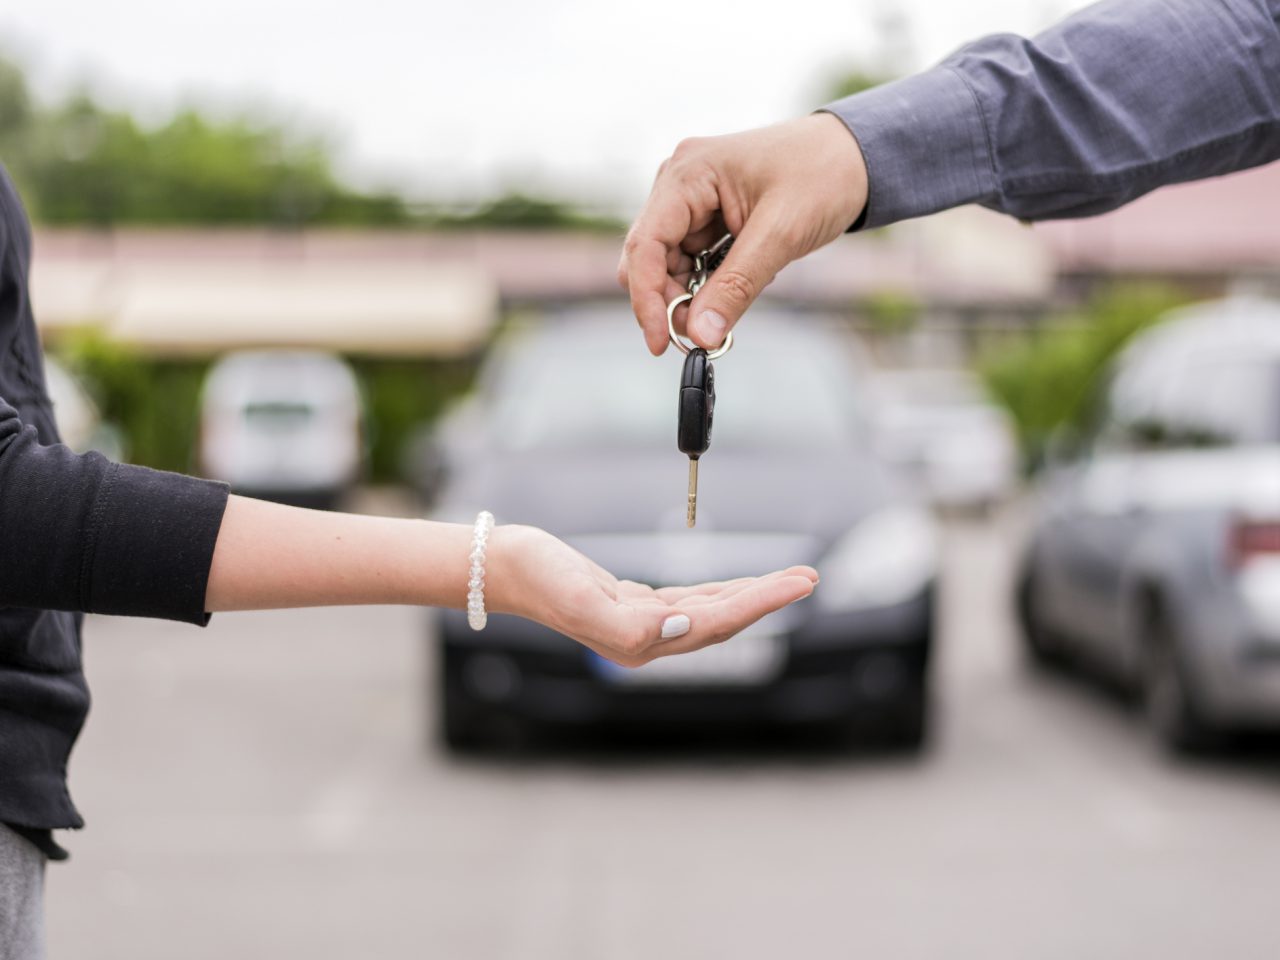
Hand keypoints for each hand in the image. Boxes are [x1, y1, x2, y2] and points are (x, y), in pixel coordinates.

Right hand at [487, 525, 817, 666]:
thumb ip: (631, 624)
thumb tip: (682, 627)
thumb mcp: (580, 598)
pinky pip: (691, 602)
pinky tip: (737, 586)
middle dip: (769, 598)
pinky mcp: (635, 606)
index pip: (718, 622)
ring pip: (712, 611)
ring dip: (751, 594)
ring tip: (789, 577)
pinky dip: (720, 591)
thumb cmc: (539, 578)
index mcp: (642, 642)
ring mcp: (643, 625)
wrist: (505, 568)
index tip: (799, 582)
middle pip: (724, 619)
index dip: (762, 602)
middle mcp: (649, 640)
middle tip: (810, 576)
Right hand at [618, 113, 868, 355]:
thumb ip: (736, 287)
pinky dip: (709, 284)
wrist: (858, 156)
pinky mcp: (709, 215)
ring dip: (690, 296)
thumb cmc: (824, 175)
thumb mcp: (780, 235)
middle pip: (650, 257)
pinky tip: (737, 287)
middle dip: (669, 301)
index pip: (646, 244)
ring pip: (670, 264)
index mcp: (689, 172)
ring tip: (724, 315)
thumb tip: (700, 334)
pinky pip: (694, 260)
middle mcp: (681, 182)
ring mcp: (693, 199)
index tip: (661, 342)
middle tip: (701, 336)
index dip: (647, 298)